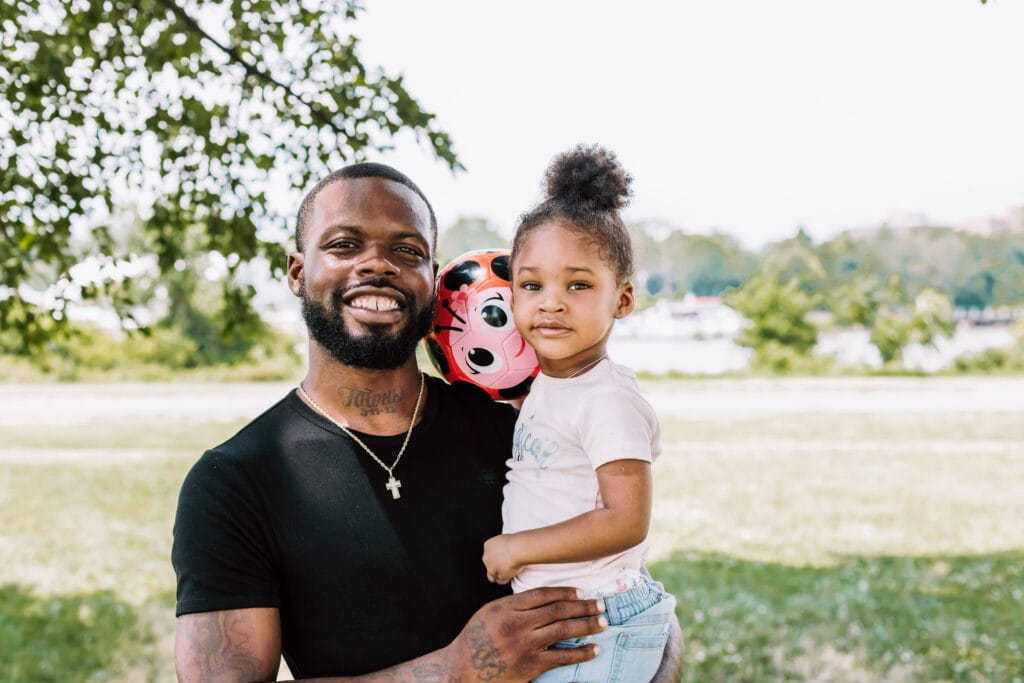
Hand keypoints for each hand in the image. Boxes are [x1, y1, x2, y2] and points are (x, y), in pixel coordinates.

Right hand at [446, 587, 607, 680]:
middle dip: (582, 606)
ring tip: (603, 622)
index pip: (541, 594)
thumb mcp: (488, 614)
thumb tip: (540, 598)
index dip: (564, 592)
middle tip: (600, 604)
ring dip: (587, 624)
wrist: (460, 671)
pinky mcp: (530, 666)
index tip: (580, 592)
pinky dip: (581, 652)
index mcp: (505, 607)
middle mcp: (516, 623)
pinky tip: (594, 649)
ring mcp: (523, 645)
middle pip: (557, 609)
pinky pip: (561, 657)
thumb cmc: (474, 641)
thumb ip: (512, 606)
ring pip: (563, 629)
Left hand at [483, 534, 521, 583]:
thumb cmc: (514, 542)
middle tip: (505, 564)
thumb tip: (506, 548)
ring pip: (491, 575)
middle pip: (488, 564)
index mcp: (488, 545)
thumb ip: (501, 545)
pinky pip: (500, 581)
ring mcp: (491, 568)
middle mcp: (486, 557)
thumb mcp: (505, 538)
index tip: (502, 557)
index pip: (488, 553)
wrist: (517, 549)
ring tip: (506, 572)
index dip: (496, 556)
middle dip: (495, 565)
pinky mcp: (498, 576)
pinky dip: (505, 579)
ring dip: (498, 575)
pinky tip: (509, 577)